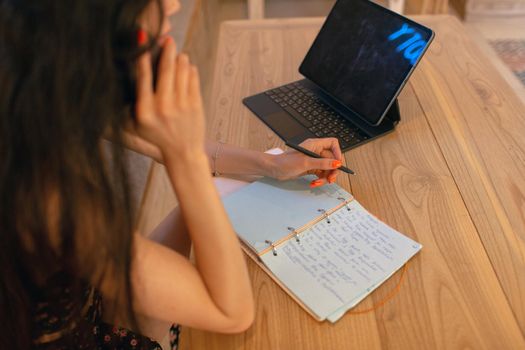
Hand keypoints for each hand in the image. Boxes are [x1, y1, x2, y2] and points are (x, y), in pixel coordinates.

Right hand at [134, 37, 205, 159]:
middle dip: (167, 51)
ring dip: (180, 59)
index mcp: (143, 111)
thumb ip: (135, 99)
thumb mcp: (137, 123)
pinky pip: (193, 79)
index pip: (143, 77)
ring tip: (178, 55)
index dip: (143, 57)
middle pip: (166, 69)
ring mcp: (181, 106)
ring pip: (182, 71)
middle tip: (167, 40)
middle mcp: (162, 107)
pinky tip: (187, 67)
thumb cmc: (157, 136)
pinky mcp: (196, 105)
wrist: (182, 152)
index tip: (143, 42)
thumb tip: (137, 67)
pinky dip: (190, 70)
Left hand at [270, 138, 342, 186]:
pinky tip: (314, 183)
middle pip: (332, 159)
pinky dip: (319, 179)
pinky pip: (320, 174)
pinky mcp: (310, 168)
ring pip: (327, 168)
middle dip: (332, 170)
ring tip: (318, 183)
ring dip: (325, 177)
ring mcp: (313, 160)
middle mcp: (315, 151)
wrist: (273, 169)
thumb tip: (336, 163)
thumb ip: (322, 163)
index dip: (338, 153)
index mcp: (315, 145)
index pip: (333, 144)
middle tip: (330, 179)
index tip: (338, 164)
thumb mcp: (305, 163)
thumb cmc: (285, 162)